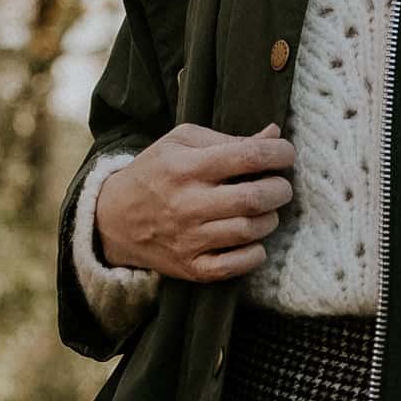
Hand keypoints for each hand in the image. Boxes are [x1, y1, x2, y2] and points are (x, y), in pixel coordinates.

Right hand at [95, 122, 294, 281]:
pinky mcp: (192, 267)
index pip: (248, 156)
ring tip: (264, 210)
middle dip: (280, 189)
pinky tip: (251, 240)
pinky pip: (236, 266)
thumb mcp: (181, 142)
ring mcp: (189, 239)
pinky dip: (254, 253)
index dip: (279, 153)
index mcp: (187, 166)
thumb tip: (273, 133)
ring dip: (269, 219)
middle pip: (254, 198)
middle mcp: (188, 204)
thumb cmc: (155, 173)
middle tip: (280, 186)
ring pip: (250, 231)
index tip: (286, 154)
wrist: (113, 219)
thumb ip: (227, 138)